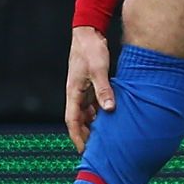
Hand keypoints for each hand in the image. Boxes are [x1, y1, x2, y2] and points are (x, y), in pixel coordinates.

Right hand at [65, 26, 113, 152]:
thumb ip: (104, 90)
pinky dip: (101, 112)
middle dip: (86, 135)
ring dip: (95, 124)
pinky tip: (112, 117)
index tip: (84, 150)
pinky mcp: (91, 84)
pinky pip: (94, 103)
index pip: (72, 121)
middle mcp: (76, 94)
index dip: (77, 137)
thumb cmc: (90, 50)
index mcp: (73, 92)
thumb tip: (109, 109)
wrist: (89, 32)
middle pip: (79, 120)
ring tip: (107, 137)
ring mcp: (83, 89)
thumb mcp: (98, 70)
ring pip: (87, 112)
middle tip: (98, 149)